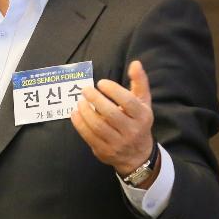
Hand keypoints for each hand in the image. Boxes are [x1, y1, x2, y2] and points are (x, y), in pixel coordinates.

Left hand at [71, 60, 155, 180]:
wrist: (138, 156)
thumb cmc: (138, 122)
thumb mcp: (143, 103)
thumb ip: (139, 83)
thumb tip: (135, 63)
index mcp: (142, 117)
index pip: (128, 102)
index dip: (113, 90)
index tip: (101, 82)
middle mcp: (132, 130)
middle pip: (111, 113)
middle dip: (95, 99)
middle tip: (85, 89)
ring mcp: (118, 143)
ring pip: (98, 126)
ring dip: (85, 111)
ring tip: (80, 101)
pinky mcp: (105, 151)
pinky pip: (89, 136)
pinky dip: (79, 123)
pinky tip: (75, 113)